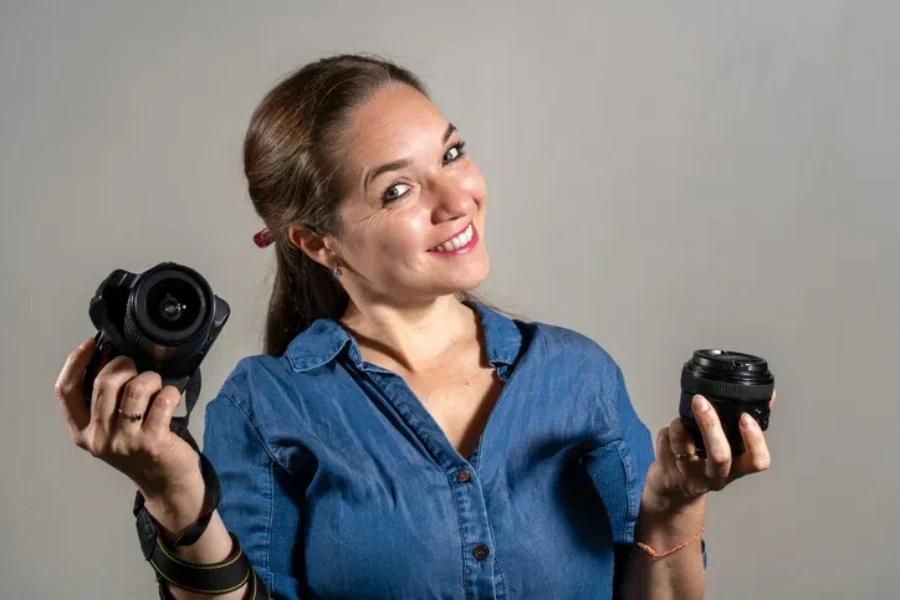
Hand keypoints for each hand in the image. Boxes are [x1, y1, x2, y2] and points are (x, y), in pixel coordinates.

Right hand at [54, 336, 202, 502]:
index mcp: (82, 432)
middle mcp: (98, 438)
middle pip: (104, 382)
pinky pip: (162, 400)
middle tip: (137, 369)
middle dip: (124, 365)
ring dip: (151, 378)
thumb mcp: (110, 430)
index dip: (75, 361)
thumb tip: (110, 358)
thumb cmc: (141, 450)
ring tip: (157, 386)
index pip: (65, 390)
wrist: (166, 485)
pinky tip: (171, 398)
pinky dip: (170, 392)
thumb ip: (104, 402)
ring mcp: (125, 441)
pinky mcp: (152, 441)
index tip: (91, 343)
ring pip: (136, 388)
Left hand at [642, 391, 775, 514]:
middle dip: (710, 424)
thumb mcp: (730, 450)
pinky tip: (671, 434)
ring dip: (679, 424)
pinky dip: (667, 431)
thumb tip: (768, 395)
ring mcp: (690, 474)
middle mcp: (715, 476)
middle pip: (719, 454)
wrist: (674, 491)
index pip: (757, 461)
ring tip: (681, 419)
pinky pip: (665, 440)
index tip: (745, 417)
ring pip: (683, 444)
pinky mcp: (667, 470)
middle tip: (701, 401)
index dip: (754, 440)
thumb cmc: (705, 463)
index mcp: (736, 468)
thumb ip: (745, 425)